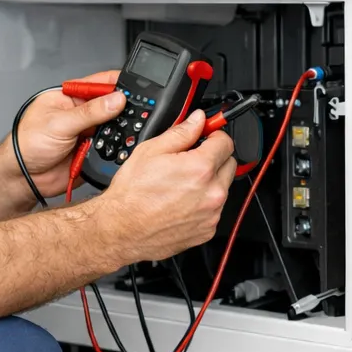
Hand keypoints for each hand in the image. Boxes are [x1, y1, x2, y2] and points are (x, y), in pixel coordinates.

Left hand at [11, 71, 126, 197]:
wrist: (24, 177)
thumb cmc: (27, 143)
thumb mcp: (59, 122)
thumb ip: (90, 112)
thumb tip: (116, 99)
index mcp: (71, 97)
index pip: (100, 83)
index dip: (119, 84)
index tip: (137, 88)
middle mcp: (81, 113)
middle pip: (112, 105)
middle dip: (123, 109)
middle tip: (134, 112)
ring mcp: (87, 132)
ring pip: (114, 128)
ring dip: (118, 132)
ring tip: (119, 133)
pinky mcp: (92, 151)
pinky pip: (111, 148)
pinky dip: (114, 149)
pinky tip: (112, 149)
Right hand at [95, 111, 236, 263]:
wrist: (122, 230)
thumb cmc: (132, 195)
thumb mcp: (150, 151)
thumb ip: (181, 132)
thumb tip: (197, 120)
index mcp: (200, 169)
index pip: (226, 142)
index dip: (213, 136)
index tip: (205, 138)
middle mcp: (212, 193)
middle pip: (229, 165)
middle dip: (214, 159)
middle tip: (190, 161)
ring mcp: (211, 214)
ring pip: (222, 189)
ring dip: (209, 183)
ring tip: (181, 186)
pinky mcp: (207, 230)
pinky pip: (214, 211)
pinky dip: (203, 205)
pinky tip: (181, 203)